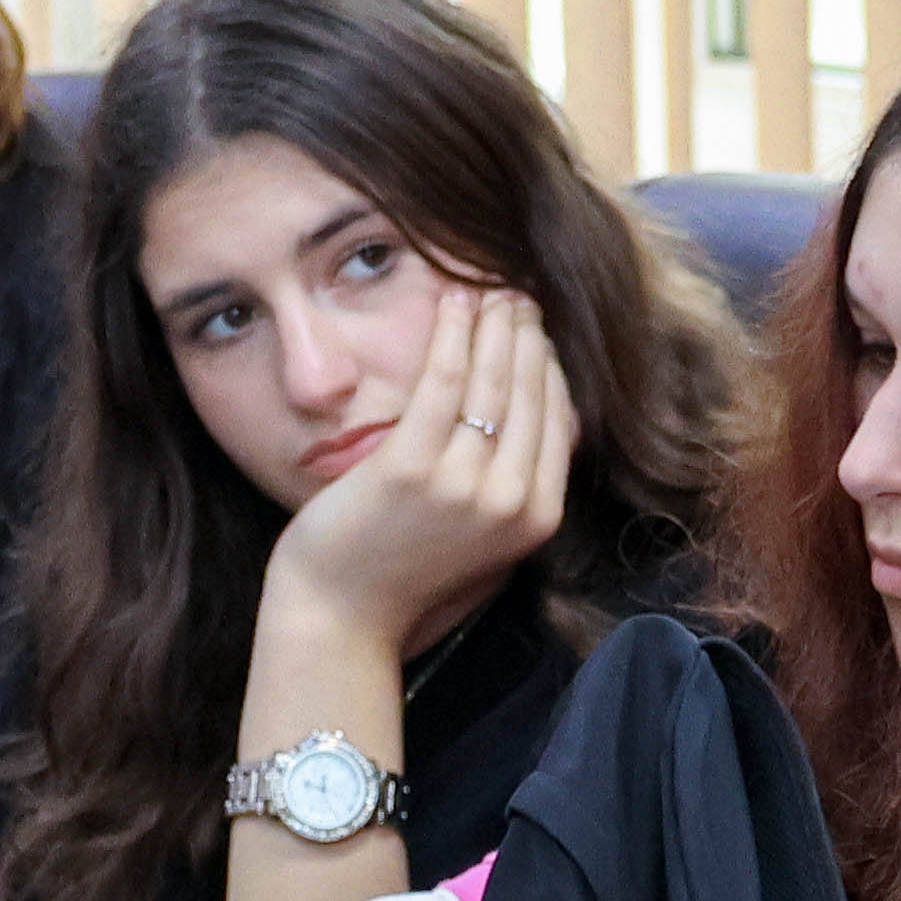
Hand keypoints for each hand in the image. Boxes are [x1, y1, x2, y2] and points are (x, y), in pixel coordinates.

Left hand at [259, 285, 569, 659]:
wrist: (343, 612)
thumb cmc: (406, 572)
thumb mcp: (482, 537)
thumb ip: (514, 483)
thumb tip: (538, 410)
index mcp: (537, 519)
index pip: (557, 420)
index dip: (547, 365)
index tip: (534, 329)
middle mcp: (510, 501)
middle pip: (530, 394)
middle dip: (525, 334)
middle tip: (516, 292)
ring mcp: (462, 485)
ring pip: (491, 382)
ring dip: (493, 325)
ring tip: (487, 288)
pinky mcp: (411, 468)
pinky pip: (441, 384)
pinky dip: (450, 337)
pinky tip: (452, 303)